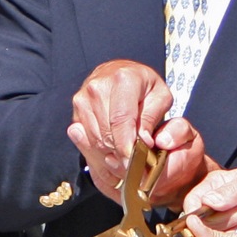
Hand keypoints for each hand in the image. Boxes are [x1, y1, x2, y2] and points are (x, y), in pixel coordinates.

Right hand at [68, 60, 208, 203]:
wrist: (119, 72)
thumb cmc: (143, 86)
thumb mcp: (160, 97)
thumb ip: (152, 118)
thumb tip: (143, 142)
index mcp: (123, 79)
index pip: (121, 121)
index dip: (127, 147)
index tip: (133, 165)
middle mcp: (98, 88)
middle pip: (107, 134)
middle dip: (121, 154)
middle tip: (135, 164)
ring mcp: (83, 99)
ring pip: (95, 140)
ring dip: (111, 154)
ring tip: (126, 154)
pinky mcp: (75, 111)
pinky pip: (86, 139)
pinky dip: (100, 149)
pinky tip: (113, 146)